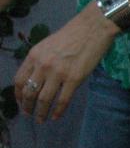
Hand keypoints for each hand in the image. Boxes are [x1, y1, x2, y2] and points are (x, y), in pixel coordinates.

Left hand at [15, 7, 115, 122]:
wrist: (93, 28)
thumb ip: (40, 60)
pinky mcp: (74, 79)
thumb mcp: (47, 45)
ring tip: (41, 119)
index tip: (21, 102)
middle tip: (29, 114)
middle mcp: (42, 66)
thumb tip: (36, 77)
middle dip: (27, 107)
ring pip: (44, 99)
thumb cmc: (72, 35)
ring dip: (40, 112)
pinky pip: (62, 100)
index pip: (20, 80)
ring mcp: (58, 73)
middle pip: (29, 92)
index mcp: (34, 56)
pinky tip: (56, 116)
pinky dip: (58, 111)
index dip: (18, 95)